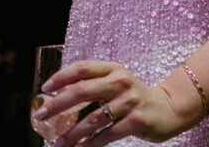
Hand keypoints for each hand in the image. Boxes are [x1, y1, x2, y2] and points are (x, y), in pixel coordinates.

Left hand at [32, 59, 186, 144]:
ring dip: (71, 134)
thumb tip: (61, 94)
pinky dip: (90, 144)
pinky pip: (106, 135)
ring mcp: (129, 102)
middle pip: (82, 91)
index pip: (83, 68)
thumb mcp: (118, 82)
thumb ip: (95, 83)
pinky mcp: (135, 121)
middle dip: (58, 105)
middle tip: (40, 115)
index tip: (45, 89)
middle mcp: (120, 82)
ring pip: (92, 119)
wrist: (168, 108)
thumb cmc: (135, 96)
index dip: (62, 77)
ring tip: (57, 144)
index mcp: (113, 69)